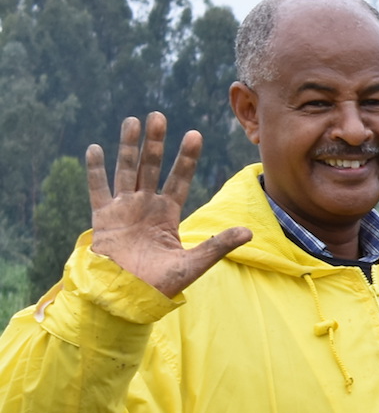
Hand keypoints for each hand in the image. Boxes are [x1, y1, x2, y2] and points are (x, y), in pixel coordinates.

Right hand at [82, 115, 247, 297]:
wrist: (128, 297)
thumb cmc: (161, 284)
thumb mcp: (195, 263)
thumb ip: (219, 245)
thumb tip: (250, 232)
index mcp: (167, 214)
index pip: (179, 179)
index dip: (186, 158)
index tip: (195, 134)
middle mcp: (145, 206)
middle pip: (150, 167)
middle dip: (155, 143)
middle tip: (158, 115)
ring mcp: (123, 209)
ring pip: (126, 170)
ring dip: (128, 146)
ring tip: (133, 121)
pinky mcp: (102, 217)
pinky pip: (98, 189)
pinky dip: (95, 170)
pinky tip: (95, 148)